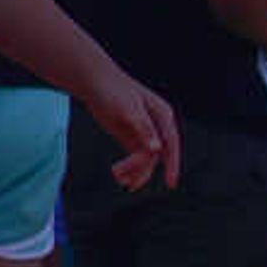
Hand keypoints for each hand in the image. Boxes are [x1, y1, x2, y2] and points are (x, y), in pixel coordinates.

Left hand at [89, 67, 180, 192]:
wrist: (94, 83)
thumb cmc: (113, 90)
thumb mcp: (128, 109)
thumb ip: (143, 129)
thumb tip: (157, 150)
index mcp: (162, 115)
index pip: (171, 144)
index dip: (173, 164)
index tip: (171, 182)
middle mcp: (157, 126)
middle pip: (157, 155)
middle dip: (144, 170)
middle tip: (129, 183)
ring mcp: (144, 133)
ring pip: (146, 159)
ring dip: (134, 171)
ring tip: (117, 176)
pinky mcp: (131, 138)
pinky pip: (135, 158)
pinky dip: (129, 168)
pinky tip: (118, 175)